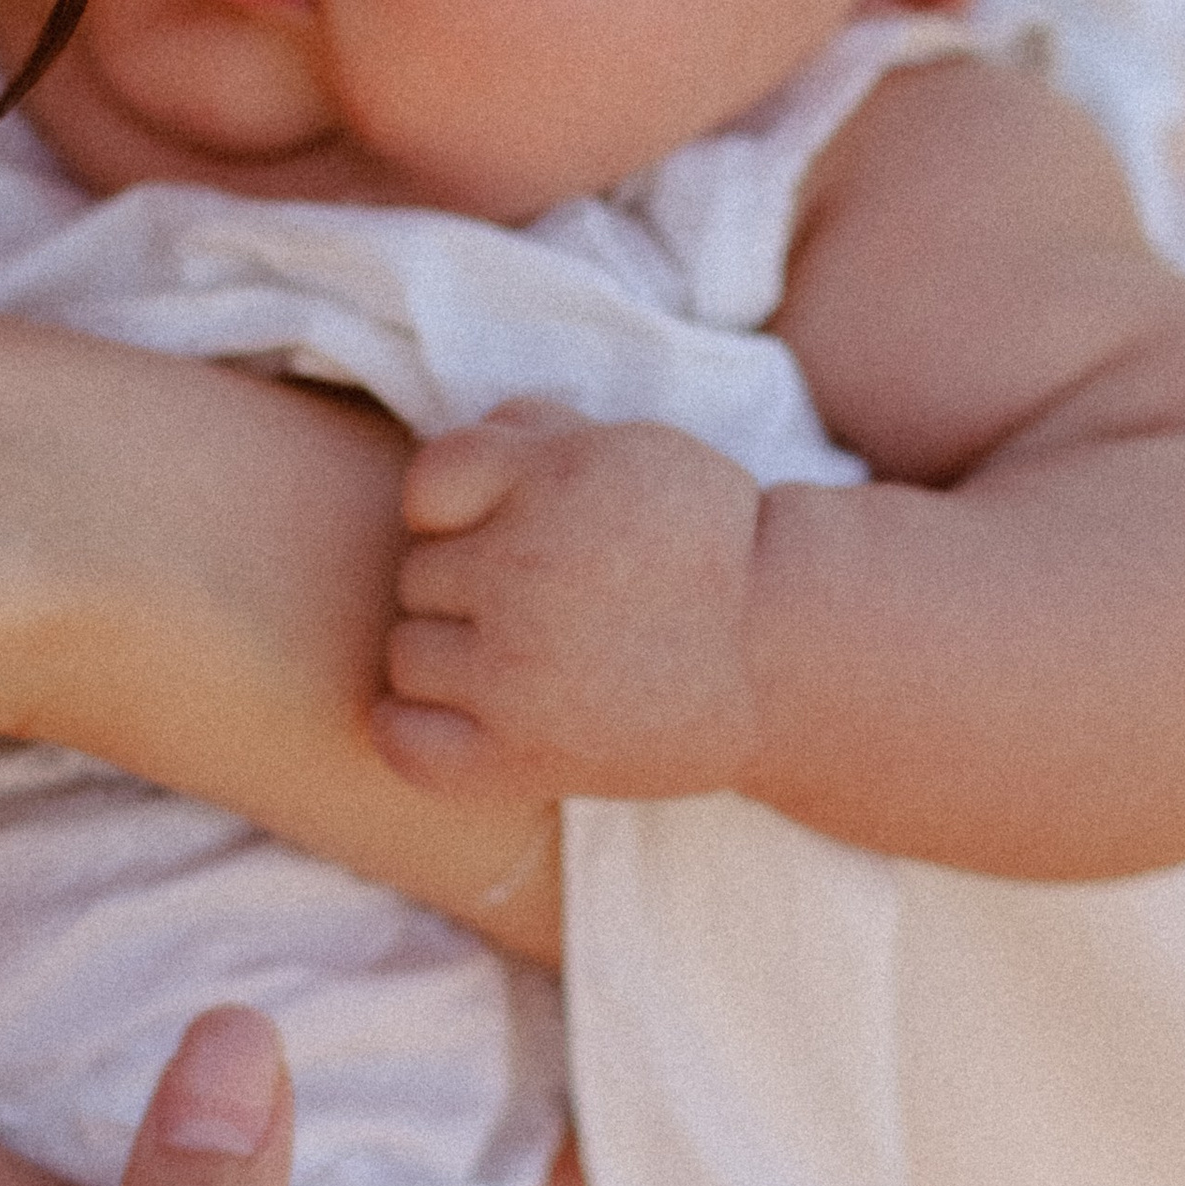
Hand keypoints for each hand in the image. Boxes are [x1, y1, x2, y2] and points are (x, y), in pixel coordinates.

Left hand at [378, 399, 767, 800]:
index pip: (426, 485)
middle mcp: (522, 572)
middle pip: (417, 574)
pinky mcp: (521, 754)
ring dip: (449, 656)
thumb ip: (538, 431)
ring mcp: (514, 672)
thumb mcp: (633, 450)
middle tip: (546, 604)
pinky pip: (400, 738)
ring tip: (527, 660)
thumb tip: (471, 436)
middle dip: (468, 584)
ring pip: (405, 653)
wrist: (783, 654)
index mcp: (550, 482)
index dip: (456, 507)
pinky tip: (462, 715)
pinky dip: (410, 729)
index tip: (502, 529)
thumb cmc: (703, 544)